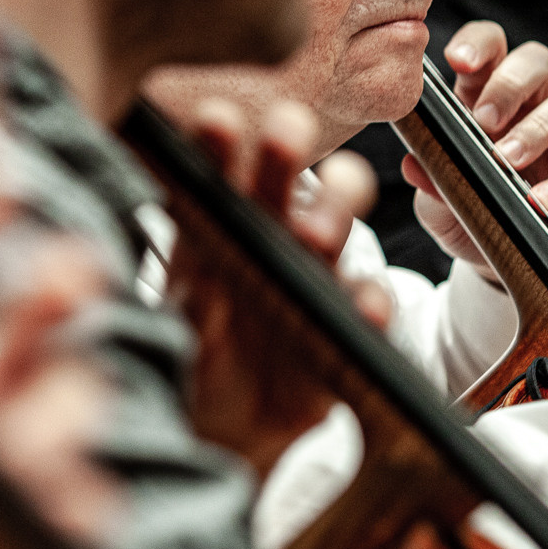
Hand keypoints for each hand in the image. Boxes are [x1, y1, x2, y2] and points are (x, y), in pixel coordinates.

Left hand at [0, 191, 128, 545]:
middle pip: (14, 335)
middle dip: (44, 297)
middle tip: (68, 269)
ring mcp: (14, 463)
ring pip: (59, 405)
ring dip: (57, 408)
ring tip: (34, 439)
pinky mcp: (43, 525)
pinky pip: (72, 502)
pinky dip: (76, 505)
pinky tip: (76, 513)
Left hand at [168, 99, 383, 475]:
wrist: (225, 430)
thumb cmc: (195, 357)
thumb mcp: (177, 323)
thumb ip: (187, 291)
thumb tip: (196, 270)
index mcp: (221, 230)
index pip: (220, 176)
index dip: (220, 146)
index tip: (215, 118)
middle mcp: (272, 243)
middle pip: (283, 188)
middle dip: (284, 158)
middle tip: (284, 128)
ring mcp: (313, 283)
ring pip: (332, 233)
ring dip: (332, 217)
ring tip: (316, 228)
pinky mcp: (346, 332)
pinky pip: (366, 312)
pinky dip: (370, 307)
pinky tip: (366, 306)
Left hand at [402, 20, 547, 274]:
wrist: (512, 264)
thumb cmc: (474, 214)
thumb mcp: (439, 203)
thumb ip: (430, 181)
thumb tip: (413, 164)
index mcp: (487, 98)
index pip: (491, 49)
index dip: (478, 43)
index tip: (456, 60)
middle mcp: (531, 109)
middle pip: (537, 62)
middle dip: (510, 83)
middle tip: (483, 120)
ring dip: (537, 129)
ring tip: (507, 159)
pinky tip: (539, 203)